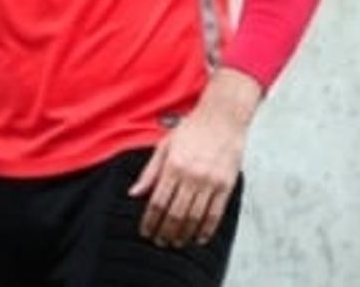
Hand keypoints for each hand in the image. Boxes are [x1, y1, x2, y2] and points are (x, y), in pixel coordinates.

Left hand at [128, 69, 257, 248]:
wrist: (223, 117)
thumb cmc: (193, 129)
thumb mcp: (165, 145)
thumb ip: (149, 172)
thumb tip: (134, 193)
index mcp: (173, 165)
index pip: (157, 202)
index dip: (150, 221)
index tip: (146, 232)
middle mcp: (191, 175)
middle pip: (175, 214)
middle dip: (165, 233)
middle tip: (159, 242)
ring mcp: (210, 182)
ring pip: (194, 218)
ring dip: (183, 235)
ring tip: (176, 243)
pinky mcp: (226, 185)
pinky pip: (215, 215)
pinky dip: (206, 230)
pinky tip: (198, 238)